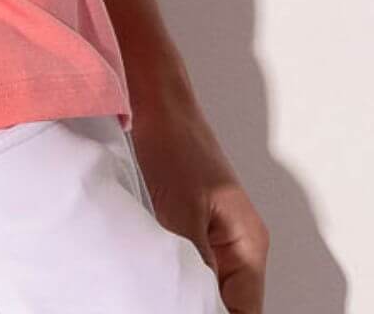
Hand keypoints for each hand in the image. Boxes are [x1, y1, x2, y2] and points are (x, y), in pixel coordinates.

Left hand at [130, 87, 269, 312]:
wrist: (153, 101)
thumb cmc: (174, 142)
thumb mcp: (181, 210)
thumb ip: (193, 265)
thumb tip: (194, 305)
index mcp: (248, 244)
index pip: (245, 312)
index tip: (181, 310)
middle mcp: (236, 246)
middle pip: (225, 303)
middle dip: (194, 305)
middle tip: (160, 299)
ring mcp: (211, 238)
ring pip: (201, 287)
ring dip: (179, 291)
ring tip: (152, 288)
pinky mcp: (186, 228)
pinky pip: (184, 267)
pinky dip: (167, 274)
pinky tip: (146, 273)